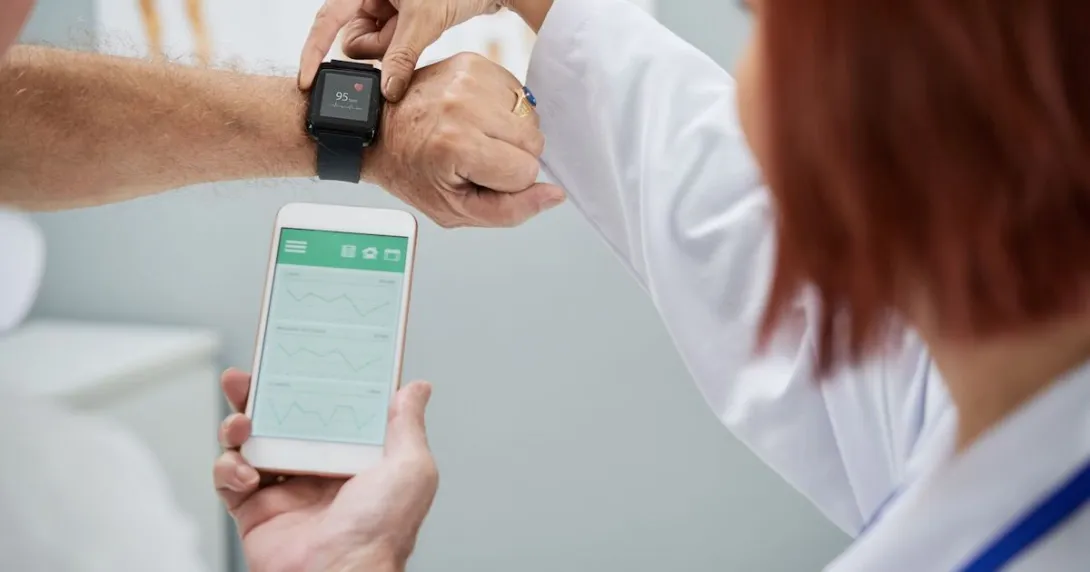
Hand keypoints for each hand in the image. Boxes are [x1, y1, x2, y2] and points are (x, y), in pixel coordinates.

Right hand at [213, 370, 438, 571]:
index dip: (310, 382)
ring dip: (236, 426)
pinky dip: (228, 470)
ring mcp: (285, 491)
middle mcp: (318, 470)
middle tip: (244, 378)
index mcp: (354, 456)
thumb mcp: (410, 467)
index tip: (296, 356)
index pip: (327, 408)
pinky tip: (246, 474)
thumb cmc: (381, 531)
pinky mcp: (255, 512)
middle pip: (280, 419)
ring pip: (249, 443)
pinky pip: (229, 480)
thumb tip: (417, 388)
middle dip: (258, 395)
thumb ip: (407, 424)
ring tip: (241, 425)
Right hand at [299, 0, 503, 100]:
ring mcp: (379, 7)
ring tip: (420, 27)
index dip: (313, 51)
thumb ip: (401, 57)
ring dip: (395, 47)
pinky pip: (388, 45)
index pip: (327, 20)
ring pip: (372, 47)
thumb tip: (386, 91)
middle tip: (406, 31)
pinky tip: (421, 31)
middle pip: (353, 40)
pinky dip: (403, 47)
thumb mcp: (425, 20)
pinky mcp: (394, 19)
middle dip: (379, 46)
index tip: (306, 81)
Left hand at [366, 52, 563, 227]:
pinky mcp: (474, 63)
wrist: (381, 130)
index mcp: (456, 145)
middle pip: (534, 142)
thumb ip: (511, 210)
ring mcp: (469, 79)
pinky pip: (518, 95)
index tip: (474, 174)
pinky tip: (476, 116)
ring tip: (474, 135)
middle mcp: (463, 106)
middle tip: (474, 156)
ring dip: (509, 132)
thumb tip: (555, 195)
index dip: (505, 182)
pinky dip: (503, 110)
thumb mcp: (456, 210)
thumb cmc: (414, 172)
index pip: (525, 172)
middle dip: (510, 156)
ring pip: (529, 118)